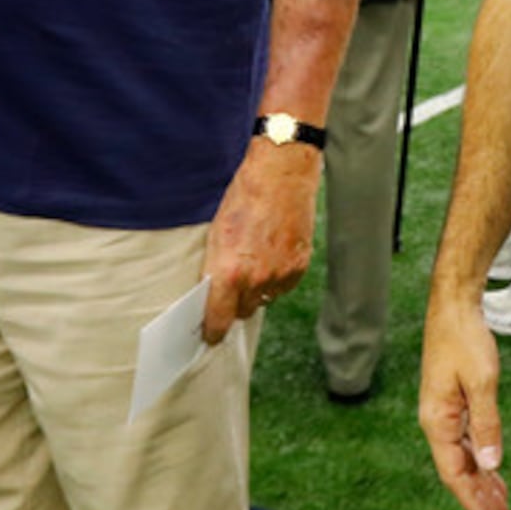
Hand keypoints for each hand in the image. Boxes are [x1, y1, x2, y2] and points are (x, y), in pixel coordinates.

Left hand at [200, 138, 318, 340]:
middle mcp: (256, 279)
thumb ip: (216, 269)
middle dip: (235, 303)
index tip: (210, 336)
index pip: (218, 320)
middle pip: (242, 312)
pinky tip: (273, 253)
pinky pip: (283, 286)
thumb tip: (213, 295)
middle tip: (234, 281)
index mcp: (229, 272)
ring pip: (264, 299)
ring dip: (257, 288)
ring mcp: (281, 274)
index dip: (213, 331)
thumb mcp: (217, 234)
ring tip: (256, 258)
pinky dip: (277, 277)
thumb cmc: (244, 198)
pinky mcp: (300, 266)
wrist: (281, 174)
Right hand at [418, 287, 510, 509]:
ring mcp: (443, 412)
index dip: (473, 498)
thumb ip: (486, 423)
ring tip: (500, 498)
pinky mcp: (451, 402)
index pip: (454, 472)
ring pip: (461, 456)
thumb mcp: (481, 381)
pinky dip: (479, 456)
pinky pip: (464, 439)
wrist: (453, 306)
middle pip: (456, 469)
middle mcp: (436, 420)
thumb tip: (490, 463)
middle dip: (478, 494)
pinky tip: (491, 466)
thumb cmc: (463, 338)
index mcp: (437, 420)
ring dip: (480, 478)